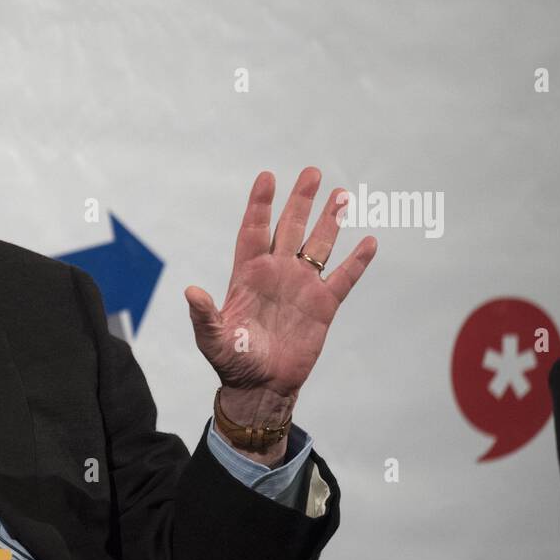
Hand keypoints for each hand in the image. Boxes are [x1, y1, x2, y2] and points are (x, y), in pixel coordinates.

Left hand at [184, 168, 376, 425]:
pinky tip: (368, 241)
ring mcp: (301, 287)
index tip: (267, 177)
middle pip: (289, 228)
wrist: (260, 387)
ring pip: (318, 245)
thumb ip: (204, 314)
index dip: (260, 205)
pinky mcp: (323, 306)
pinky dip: (357, 261)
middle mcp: (276, 274)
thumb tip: (191, 291)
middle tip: (312, 172)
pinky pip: (343, 278)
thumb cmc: (232, 362)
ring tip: (342, 195)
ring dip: (330, 221)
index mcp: (247, 276)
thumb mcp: (212, 338)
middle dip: (300, 201)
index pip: (254, 231)